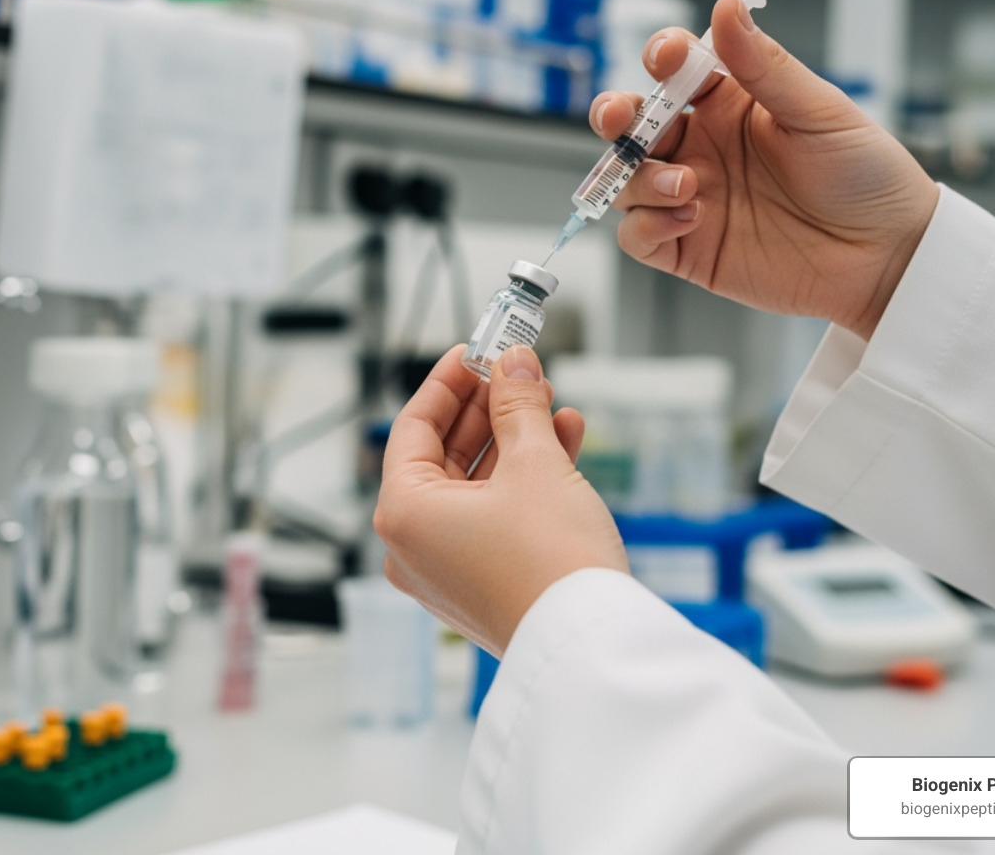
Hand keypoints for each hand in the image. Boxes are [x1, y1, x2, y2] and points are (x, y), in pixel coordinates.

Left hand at [375, 344, 628, 656]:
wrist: (591, 643)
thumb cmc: (551, 563)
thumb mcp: (535, 463)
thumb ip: (518, 405)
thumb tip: (513, 364)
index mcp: (403, 513)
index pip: (413, 427)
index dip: (447, 383)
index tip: (474, 351)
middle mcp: (413, 545)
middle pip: (444, 455)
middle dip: (489, 410)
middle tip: (519, 372)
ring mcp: (447, 569)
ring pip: (475, 484)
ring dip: (514, 439)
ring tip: (551, 402)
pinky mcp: (484, 584)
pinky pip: (494, 515)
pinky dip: (524, 479)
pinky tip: (563, 440)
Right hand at [591, 0, 938, 339]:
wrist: (888, 255)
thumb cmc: (866, 176)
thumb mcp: (820, 111)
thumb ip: (765, 65)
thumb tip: (728, 5)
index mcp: (730, 105)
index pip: (674, 71)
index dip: (661, 58)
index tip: (665, 58)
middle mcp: (702, 148)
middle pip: (631, 125)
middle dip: (614, 116)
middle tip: (620, 119)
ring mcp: (690, 198)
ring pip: (626, 179)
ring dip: (639, 177)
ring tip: (686, 185)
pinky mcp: (688, 248)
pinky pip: (637, 235)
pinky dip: (646, 225)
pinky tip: (687, 219)